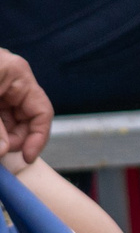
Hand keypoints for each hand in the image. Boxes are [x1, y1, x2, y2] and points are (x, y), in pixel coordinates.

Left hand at [0, 49, 51, 166]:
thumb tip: (2, 151)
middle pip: (26, 117)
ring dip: (2, 134)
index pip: (41, 111)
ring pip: (9, 118)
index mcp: (17, 74)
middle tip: (0, 151)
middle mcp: (12, 79)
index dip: (37, 137)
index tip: (25, 157)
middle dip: (14, 138)